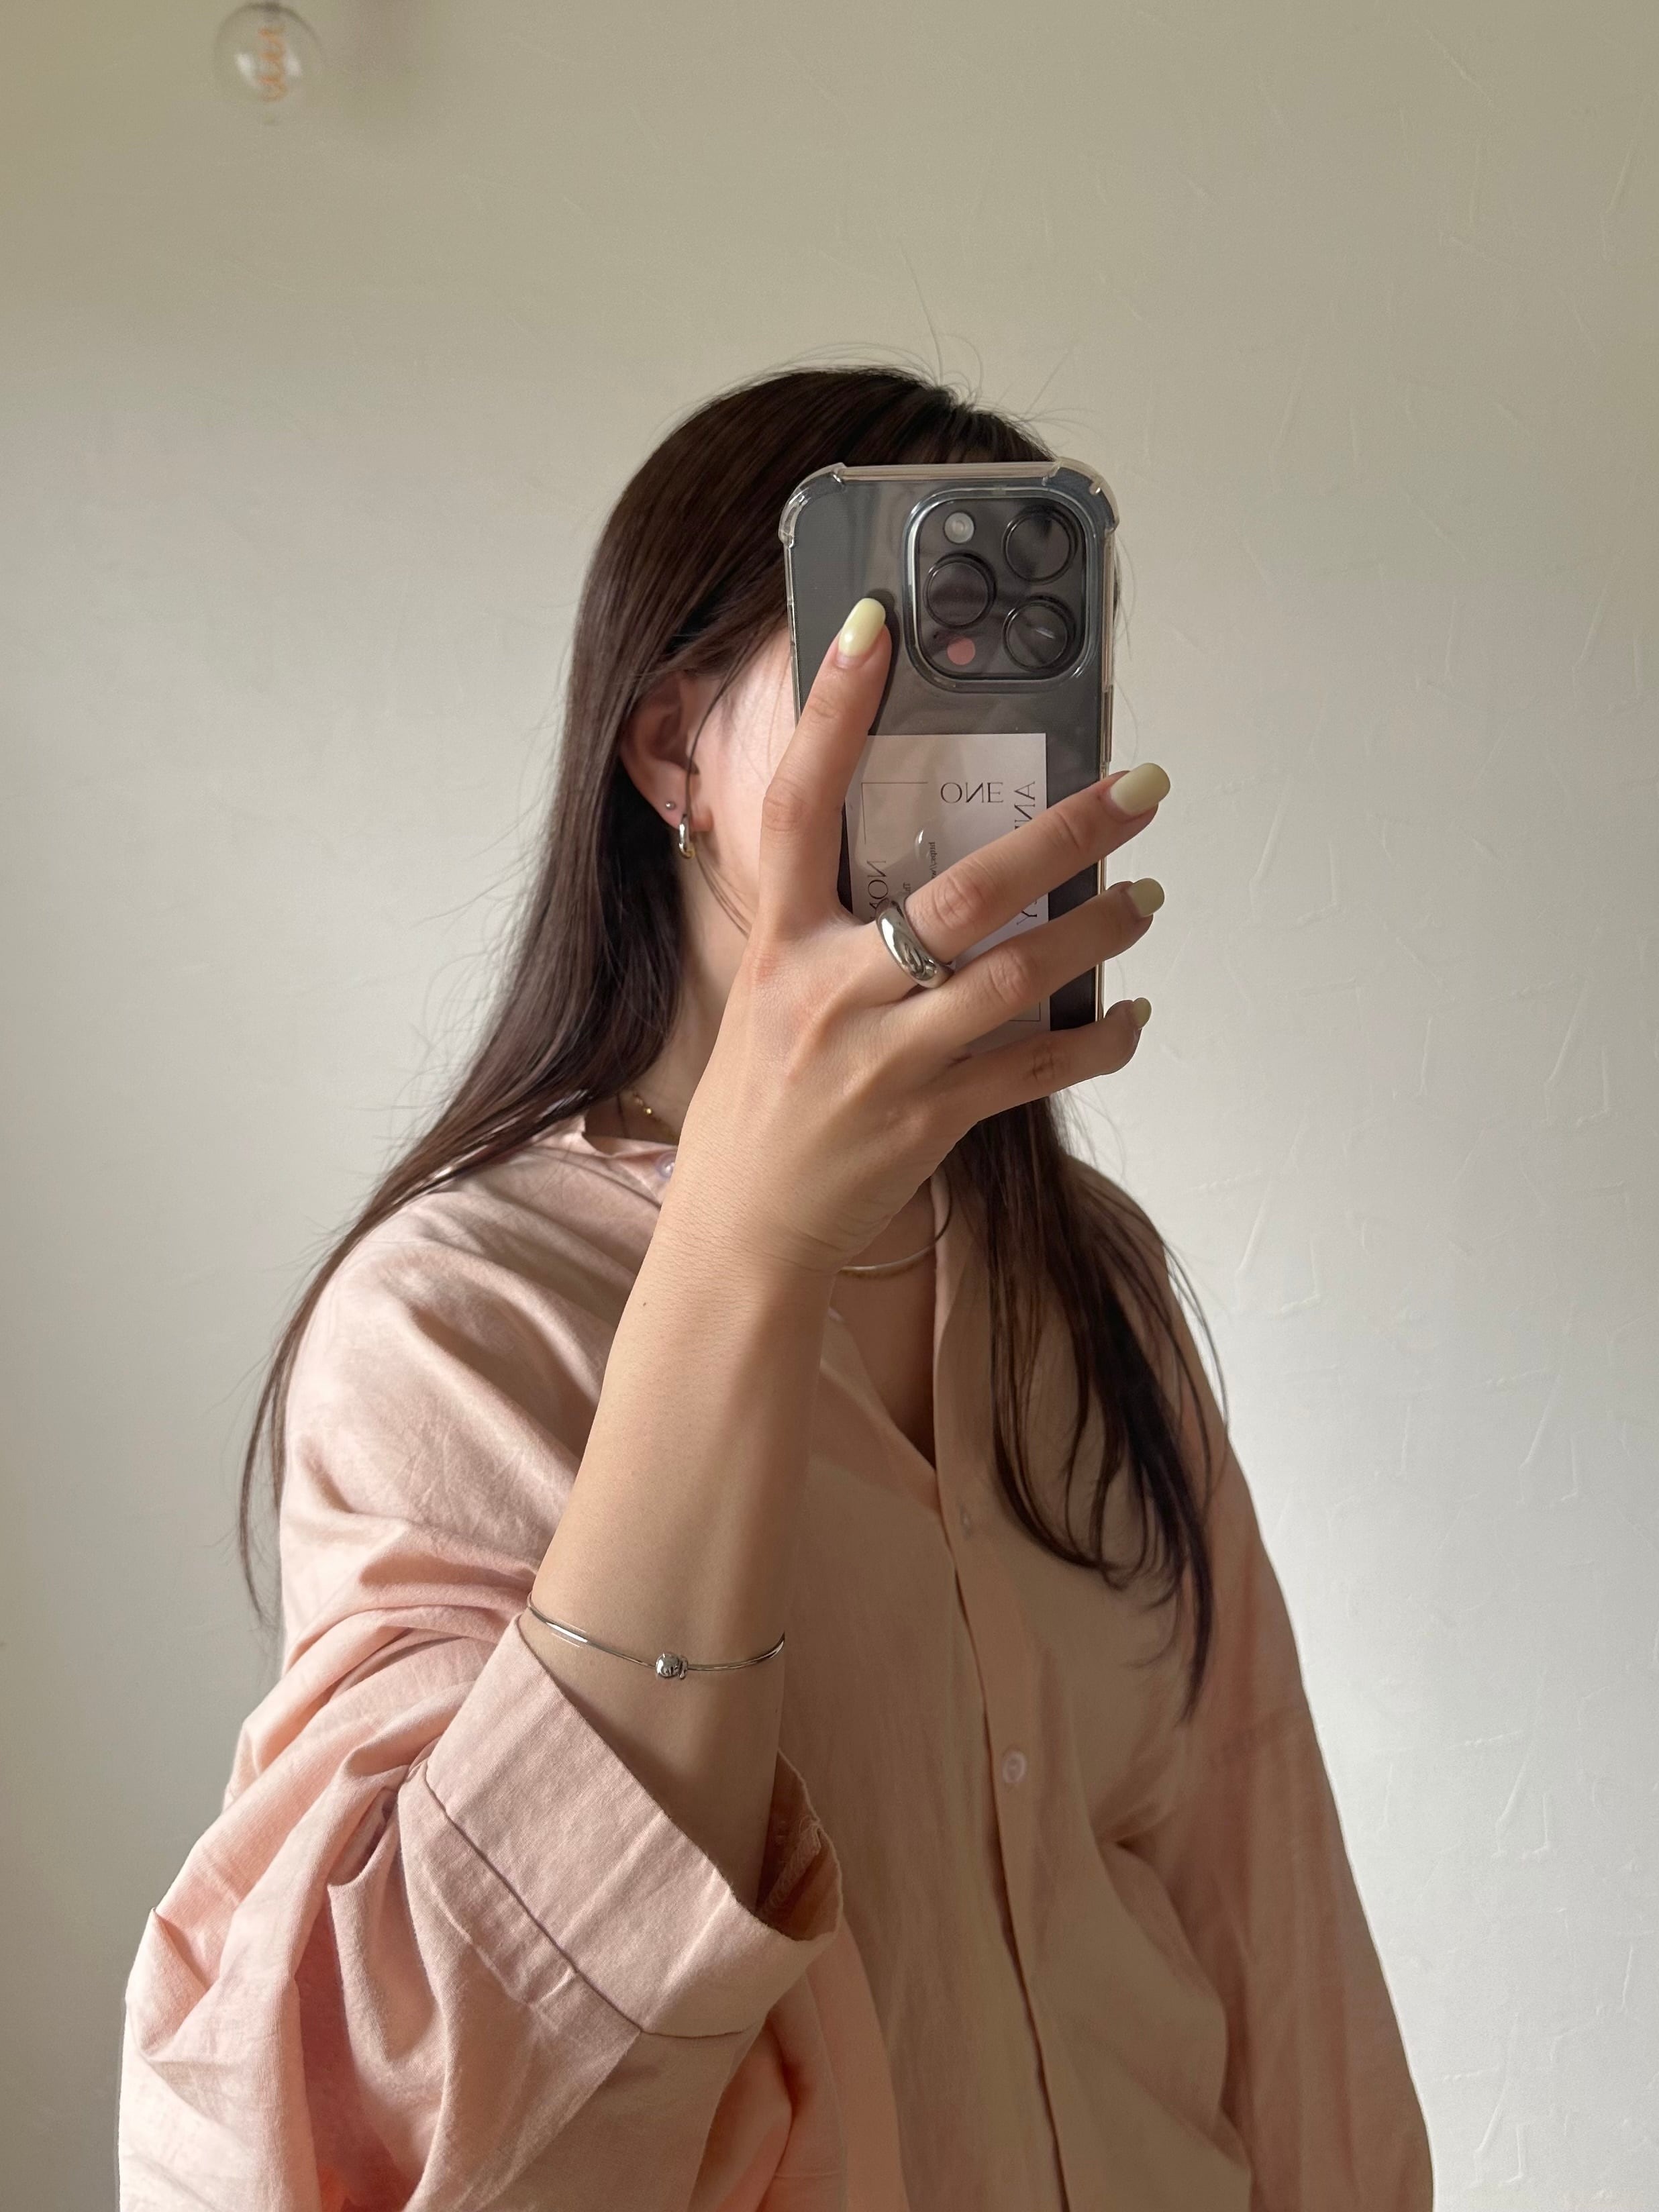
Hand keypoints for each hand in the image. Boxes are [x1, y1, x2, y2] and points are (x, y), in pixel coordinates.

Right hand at [664, 598, 1167, 1278]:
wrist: (743, 1227)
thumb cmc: (757, 1101)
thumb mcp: (765, 991)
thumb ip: (826, 924)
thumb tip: (909, 854)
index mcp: (779, 944)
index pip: (800, 806)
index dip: (833, 712)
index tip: (878, 628)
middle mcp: (830, 993)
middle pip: (961, 894)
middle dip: (1064, 837)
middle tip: (1139, 790)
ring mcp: (884, 1061)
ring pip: (1014, 979)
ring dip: (1097, 935)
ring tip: (1146, 901)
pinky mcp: (930, 1121)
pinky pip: (1034, 1071)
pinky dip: (1096, 1042)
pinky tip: (1134, 1016)